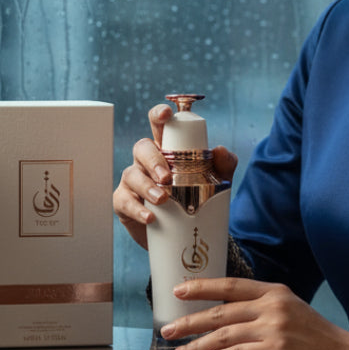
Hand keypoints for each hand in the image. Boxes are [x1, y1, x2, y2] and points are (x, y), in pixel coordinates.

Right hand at [112, 103, 237, 248]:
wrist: (183, 235)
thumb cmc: (196, 200)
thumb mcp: (216, 181)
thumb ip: (224, 164)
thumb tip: (220, 150)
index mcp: (166, 149)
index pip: (159, 125)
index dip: (159, 115)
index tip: (166, 114)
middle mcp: (146, 161)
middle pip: (141, 147)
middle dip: (153, 160)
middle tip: (167, 177)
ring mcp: (133, 181)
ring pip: (132, 175)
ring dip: (146, 186)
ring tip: (162, 199)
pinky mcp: (124, 203)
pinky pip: (124, 201)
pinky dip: (137, 209)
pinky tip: (150, 217)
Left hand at [160, 278, 348, 349]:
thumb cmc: (321, 341)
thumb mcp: (293, 313)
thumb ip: (265, 311)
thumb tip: (229, 320)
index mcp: (275, 292)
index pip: (230, 285)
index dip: (201, 287)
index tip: (178, 291)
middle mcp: (274, 305)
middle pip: (221, 311)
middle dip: (190, 321)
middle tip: (168, 329)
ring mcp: (277, 327)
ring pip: (225, 334)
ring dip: (199, 344)